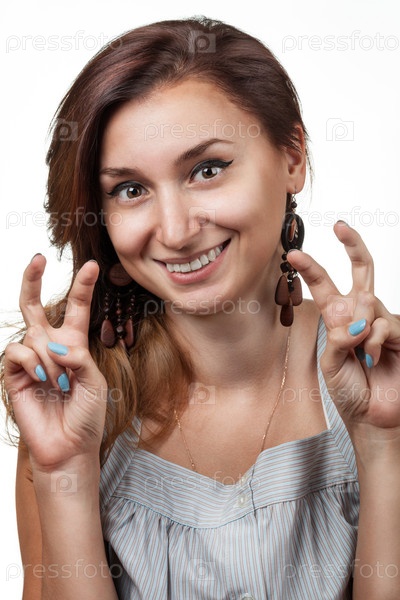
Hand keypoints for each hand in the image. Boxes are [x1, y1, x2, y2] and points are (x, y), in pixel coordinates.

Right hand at [3, 255, 106, 471]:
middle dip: (33, 279)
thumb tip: (53, 345)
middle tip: (37, 257)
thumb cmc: (87, 415)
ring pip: (33, 334)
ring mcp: (30, 360)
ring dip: (49, 358)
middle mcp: (49, 347)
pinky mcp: (13, 374)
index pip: (77, 309)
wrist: (69, 446)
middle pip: (36, 305)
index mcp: (74, 345)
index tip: (93, 265)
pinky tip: (42, 379)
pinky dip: (32, 362)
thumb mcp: (95, 381)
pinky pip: (16, 351)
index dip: (83, 286)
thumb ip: (78, 356)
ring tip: (60, 383)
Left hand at [288, 221, 399, 439]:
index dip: (311, 268)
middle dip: (353, 246)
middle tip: (341, 227)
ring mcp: (381, 320)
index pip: (324, 285)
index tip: (294, 254)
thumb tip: (357, 321)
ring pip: (369, 301)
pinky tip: (374, 359)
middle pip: (361, 270)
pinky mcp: (399, 332)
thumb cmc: (349, 391)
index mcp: (337, 317)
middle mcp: (360, 314)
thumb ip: (338, 340)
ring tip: (362, 354)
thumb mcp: (330, 364)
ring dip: (360, 327)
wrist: (373, 416)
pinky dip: (375, 342)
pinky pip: (384, 324)